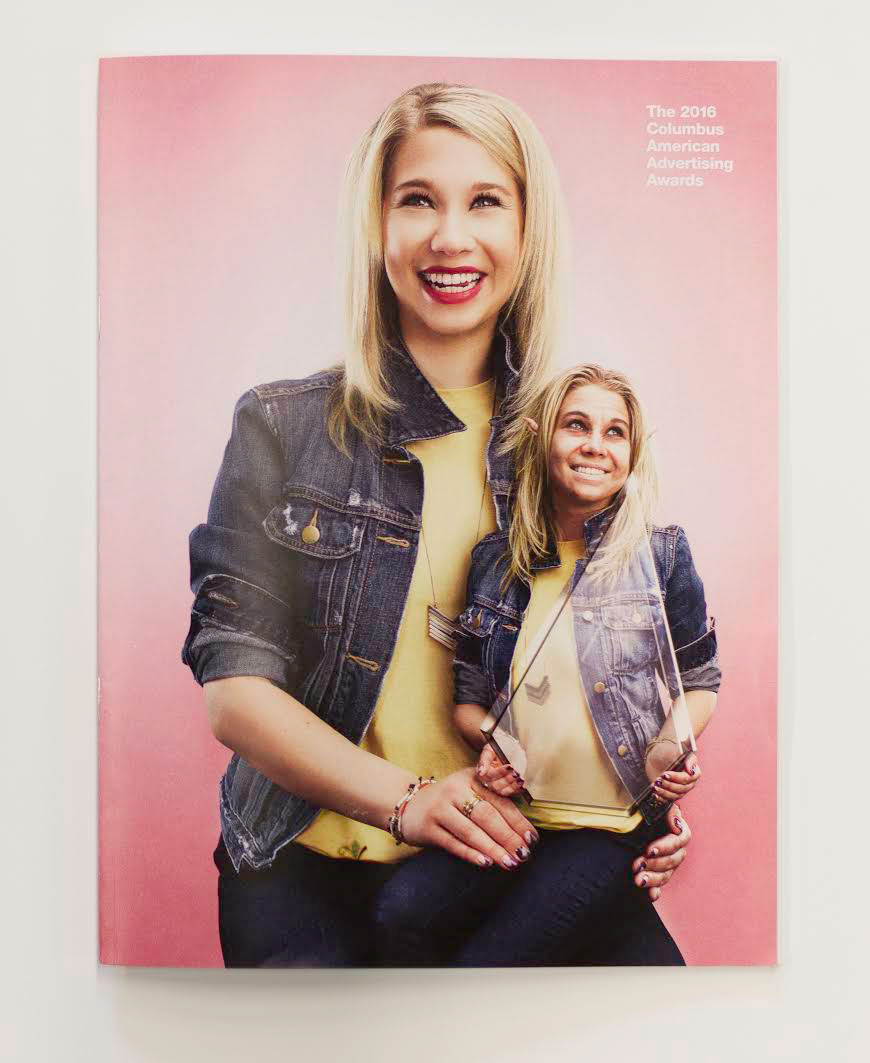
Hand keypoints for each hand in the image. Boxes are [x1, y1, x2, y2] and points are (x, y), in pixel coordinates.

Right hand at [400, 767, 537, 870]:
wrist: (409, 804)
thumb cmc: (451, 801)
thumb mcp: (470, 789)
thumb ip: (494, 800)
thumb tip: (524, 830)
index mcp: (472, 778)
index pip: (499, 800)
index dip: (517, 821)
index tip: (532, 839)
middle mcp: (455, 790)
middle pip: (486, 816)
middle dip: (508, 837)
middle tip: (523, 855)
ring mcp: (439, 809)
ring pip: (471, 831)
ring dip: (493, 849)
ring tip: (510, 862)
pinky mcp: (428, 828)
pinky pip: (453, 843)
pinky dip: (470, 854)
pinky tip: (486, 863)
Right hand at [476, 744, 524, 796]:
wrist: (510, 747)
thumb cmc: (499, 746)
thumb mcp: (490, 749)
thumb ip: (485, 759)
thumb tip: (480, 773)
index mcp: (483, 771)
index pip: (489, 775)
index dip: (500, 772)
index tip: (510, 766)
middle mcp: (489, 781)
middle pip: (496, 786)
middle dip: (507, 779)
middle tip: (516, 772)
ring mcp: (499, 785)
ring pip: (503, 791)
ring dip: (513, 786)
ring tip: (520, 778)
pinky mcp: (508, 788)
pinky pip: (512, 793)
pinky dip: (518, 789)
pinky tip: (523, 784)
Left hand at [631, 803, 690, 901]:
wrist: (628, 820)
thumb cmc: (643, 808)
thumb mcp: (655, 804)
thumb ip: (668, 810)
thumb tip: (677, 823)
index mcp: (677, 829)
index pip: (680, 840)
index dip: (666, 847)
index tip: (649, 850)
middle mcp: (675, 847)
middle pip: (674, 860)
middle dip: (656, 864)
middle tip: (638, 866)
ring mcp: (667, 862)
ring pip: (667, 874)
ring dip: (654, 879)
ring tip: (639, 880)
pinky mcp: (657, 872)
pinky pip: (661, 885)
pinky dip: (656, 891)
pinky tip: (651, 895)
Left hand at [650, 752, 700, 803]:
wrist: (657, 757)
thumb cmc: (669, 752)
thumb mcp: (678, 751)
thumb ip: (688, 759)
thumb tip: (691, 770)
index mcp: (693, 771)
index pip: (689, 778)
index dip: (677, 777)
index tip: (665, 774)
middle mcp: (689, 782)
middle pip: (682, 788)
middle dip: (669, 785)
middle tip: (658, 779)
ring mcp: (680, 789)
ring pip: (676, 795)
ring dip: (664, 792)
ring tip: (655, 786)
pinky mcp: (671, 793)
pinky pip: (669, 800)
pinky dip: (661, 798)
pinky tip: (654, 794)